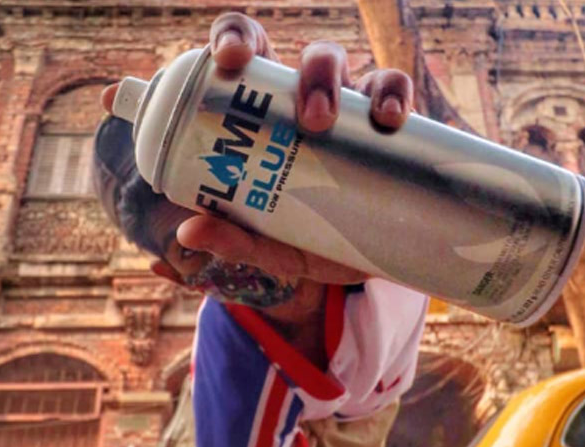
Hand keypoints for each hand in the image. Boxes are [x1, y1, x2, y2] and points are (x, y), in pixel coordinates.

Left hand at [99, 13, 414, 284]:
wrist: (371, 269)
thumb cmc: (310, 242)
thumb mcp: (271, 247)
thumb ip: (234, 239)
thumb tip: (190, 230)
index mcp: (269, 115)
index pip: (248, 55)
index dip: (236, 38)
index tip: (230, 58)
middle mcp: (308, 101)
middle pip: (301, 58)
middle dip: (303, 75)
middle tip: (307, 119)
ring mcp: (350, 108)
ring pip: (342, 65)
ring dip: (332, 82)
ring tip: (327, 122)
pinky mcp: (392, 125)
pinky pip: (394, 90)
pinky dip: (393, 95)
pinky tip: (389, 120)